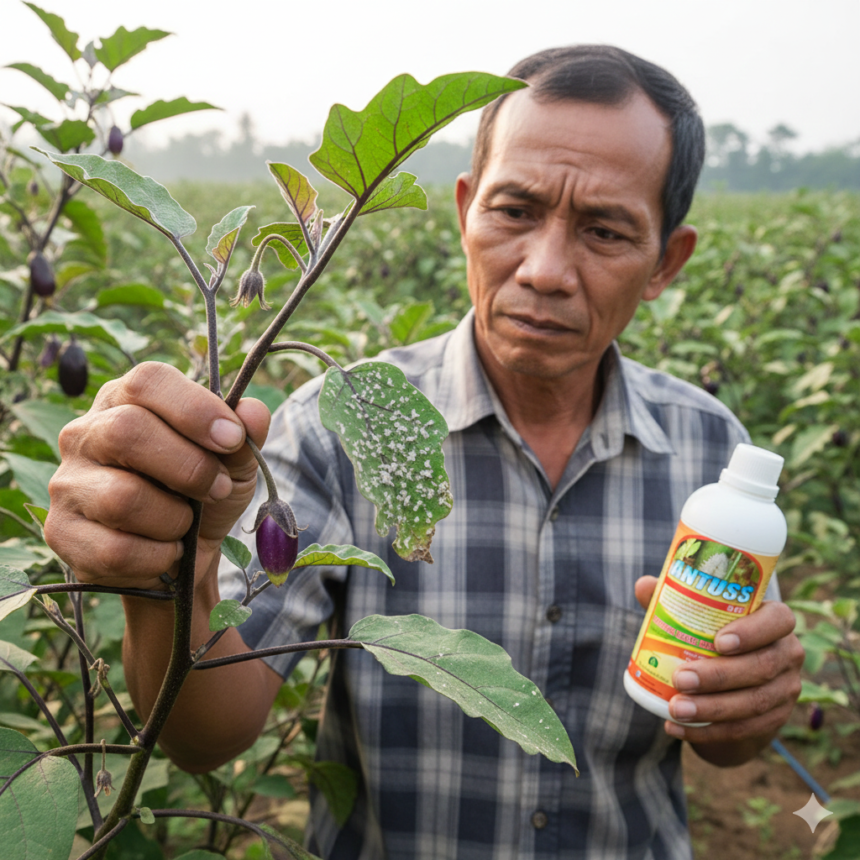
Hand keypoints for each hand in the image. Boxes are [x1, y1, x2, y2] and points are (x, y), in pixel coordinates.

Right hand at [45, 362, 270, 590]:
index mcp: (126, 400)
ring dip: (174, 519)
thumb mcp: (234, 462)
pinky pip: (115, 549)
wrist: (183, 557)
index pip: (147, 382)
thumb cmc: (205, 494)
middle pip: (126, 431)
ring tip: (185, 524)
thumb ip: (246, 434)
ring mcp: (66, 483)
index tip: (233, 438)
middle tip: (218, 488)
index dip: (195, 408)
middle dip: (190, 467)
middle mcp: (85, 433)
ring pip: (122, 497)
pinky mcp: (61, 532)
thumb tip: (253, 412)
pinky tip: (166, 551)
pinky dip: (158, 556)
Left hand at [634, 576, 803, 755]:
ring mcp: (785, 689)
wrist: (727, 686)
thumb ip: (674, 600)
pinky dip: (708, 731)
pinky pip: (744, 729)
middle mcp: (787, 654)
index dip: (753, 631)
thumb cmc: (710, 639)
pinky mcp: (775, 720)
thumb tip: (644, 585)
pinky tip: (677, 728)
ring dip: (711, 708)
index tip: (718, 641)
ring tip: (676, 708)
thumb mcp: (695, 617)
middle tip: (681, 678)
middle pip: (762, 666)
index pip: (778, 620)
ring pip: (754, 702)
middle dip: (719, 676)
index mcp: (774, 621)